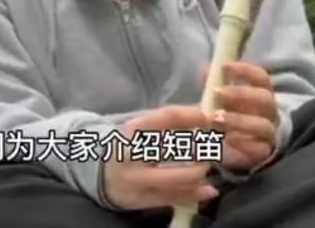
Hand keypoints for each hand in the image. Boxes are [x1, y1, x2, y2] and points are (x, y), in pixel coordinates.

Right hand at [102, 105, 219, 210]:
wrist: (101, 174)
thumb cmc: (129, 146)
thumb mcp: (141, 128)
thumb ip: (168, 122)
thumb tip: (204, 115)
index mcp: (132, 130)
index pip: (166, 118)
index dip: (191, 116)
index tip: (208, 117)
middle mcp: (132, 154)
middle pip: (170, 150)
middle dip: (197, 149)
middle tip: (212, 147)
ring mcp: (136, 179)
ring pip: (173, 179)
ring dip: (197, 173)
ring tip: (207, 167)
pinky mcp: (141, 199)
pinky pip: (172, 198)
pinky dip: (194, 195)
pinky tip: (209, 190)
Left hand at [205, 61, 278, 171]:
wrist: (242, 149)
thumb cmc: (232, 116)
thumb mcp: (224, 100)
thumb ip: (217, 85)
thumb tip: (205, 71)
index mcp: (262, 94)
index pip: (261, 78)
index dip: (245, 70)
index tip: (224, 67)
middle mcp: (270, 113)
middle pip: (265, 99)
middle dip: (241, 94)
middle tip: (217, 93)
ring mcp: (269, 134)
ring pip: (263, 126)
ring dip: (238, 121)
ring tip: (215, 120)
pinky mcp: (263, 154)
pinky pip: (258, 149)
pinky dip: (242, 145)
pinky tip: (225, 141)